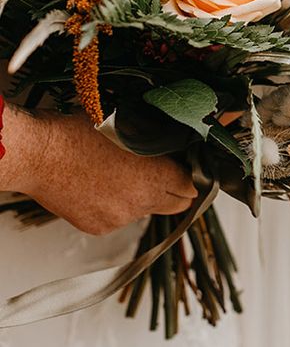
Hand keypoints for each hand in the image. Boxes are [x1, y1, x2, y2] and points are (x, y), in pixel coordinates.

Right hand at [0, 104, 197, 234]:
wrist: (39, 153)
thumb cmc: (78, 133)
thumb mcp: (130, 123)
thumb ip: (160, 139)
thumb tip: (177, 142)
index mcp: (154, 177)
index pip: (191, 186)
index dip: (190, 175)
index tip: (187, 168)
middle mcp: (139, 203)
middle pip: (176, 205)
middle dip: (176, 191)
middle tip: (169, 175)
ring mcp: (118, 218)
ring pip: (145, 211)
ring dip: (144, 196)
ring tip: (125, 173)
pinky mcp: (97, 227)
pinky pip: (119, 217)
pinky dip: (118, 205)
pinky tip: (104, 184)